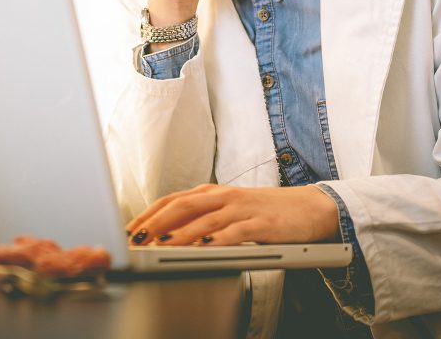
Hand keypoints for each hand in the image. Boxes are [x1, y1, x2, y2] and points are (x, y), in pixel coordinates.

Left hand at [125, 184, 340, 245]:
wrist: (310, 208)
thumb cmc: (266, 212)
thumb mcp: (230, 210)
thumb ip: (203, 218)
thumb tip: (170, 234)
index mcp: (213, 193)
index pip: (173, 200)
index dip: (149, 213)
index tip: (129, 229)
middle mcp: (224, 197)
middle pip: (183, 206)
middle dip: (156, 222)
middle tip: (136, 238)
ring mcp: (243, 208)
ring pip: (205, 219)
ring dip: (181, 233)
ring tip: (161, 245)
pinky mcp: (261, 223)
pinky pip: (236, 231)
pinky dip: (219, 239)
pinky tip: (205, 248)